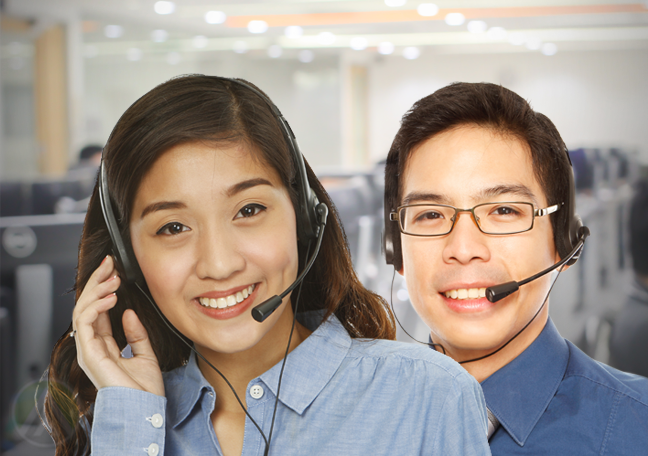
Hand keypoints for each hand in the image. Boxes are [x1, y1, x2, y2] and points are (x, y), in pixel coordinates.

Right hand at [72, 256, 164, 396]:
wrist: (145, 408)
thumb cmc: (144, 389)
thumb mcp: (145, 353)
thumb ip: (136, 333)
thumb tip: (129, 312)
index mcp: (104, 345)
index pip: (98, 310)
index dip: (104, 288)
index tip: (114, 270)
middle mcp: (93, 346)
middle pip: (87, 306)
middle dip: (96, 282)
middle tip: (109, 264)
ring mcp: (89, 350)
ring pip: (82, 310)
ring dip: (96, 290)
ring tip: (112, 277)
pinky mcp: (89, 353)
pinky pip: (85, 323)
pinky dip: (96, 306)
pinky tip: (111, 297)